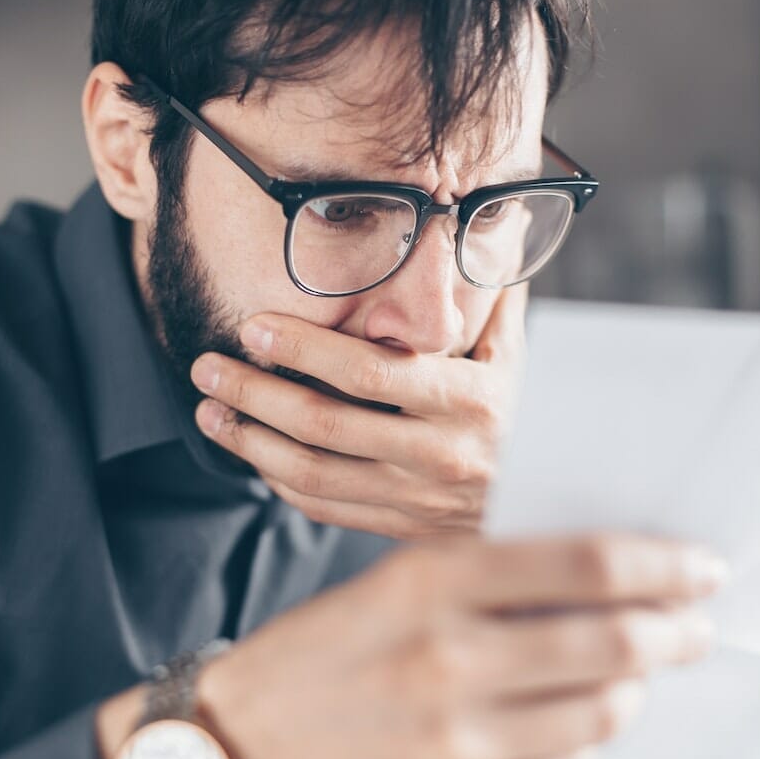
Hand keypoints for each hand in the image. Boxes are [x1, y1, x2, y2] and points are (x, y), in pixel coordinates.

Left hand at [190, 286, 525, 538]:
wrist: (553, 513)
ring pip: (310, 473)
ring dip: (249, 440)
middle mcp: (436, 456)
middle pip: (324, 424)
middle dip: (254, 393)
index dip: (304, 349)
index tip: (254, 327)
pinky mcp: (397, 530)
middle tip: (206, 367)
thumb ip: (492, 306)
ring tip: (207, 411)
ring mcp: (414, 500)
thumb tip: (495, 228)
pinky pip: (322, 507)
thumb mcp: (518, 363)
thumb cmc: (527, 424)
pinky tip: (249, 452)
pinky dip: (277, 480)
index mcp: (466, 404)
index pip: (369, 373)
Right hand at [198, 533, 724, 758]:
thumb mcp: (401, 577)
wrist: (251, 736)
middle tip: (689, 627)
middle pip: (613, 645)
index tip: (698, 568)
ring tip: (625, 675)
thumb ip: (497, 571)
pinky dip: (583, 741)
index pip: (587, 567)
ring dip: (631, 689)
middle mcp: (447, 661)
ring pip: (602, 714)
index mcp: (431, 583)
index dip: (662, 567)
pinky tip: (565, 720)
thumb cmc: (333, 642)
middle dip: (673, 633)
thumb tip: (610, 575)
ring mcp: (455, 741)